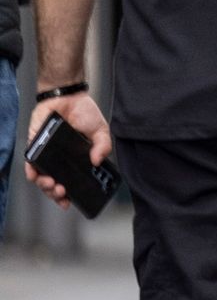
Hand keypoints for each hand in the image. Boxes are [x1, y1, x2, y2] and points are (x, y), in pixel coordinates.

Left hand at [23, 92, 110, 207]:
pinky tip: (36, 175)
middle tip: (62, 192)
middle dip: (55, 193)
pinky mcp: (35, 146)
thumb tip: (97, 161)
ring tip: (53, 184)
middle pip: (54, 184)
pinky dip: (31, 171)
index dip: (69, 195)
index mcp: (76, 160)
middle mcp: (60, 160)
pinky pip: (30, 163)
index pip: (71, 181)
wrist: (68, 96)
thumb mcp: (101, 131)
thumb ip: (103, 146)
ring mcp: (47, 155)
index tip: (70, 203)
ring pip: (40, 177)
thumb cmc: (84, 113)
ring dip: (44, 185)